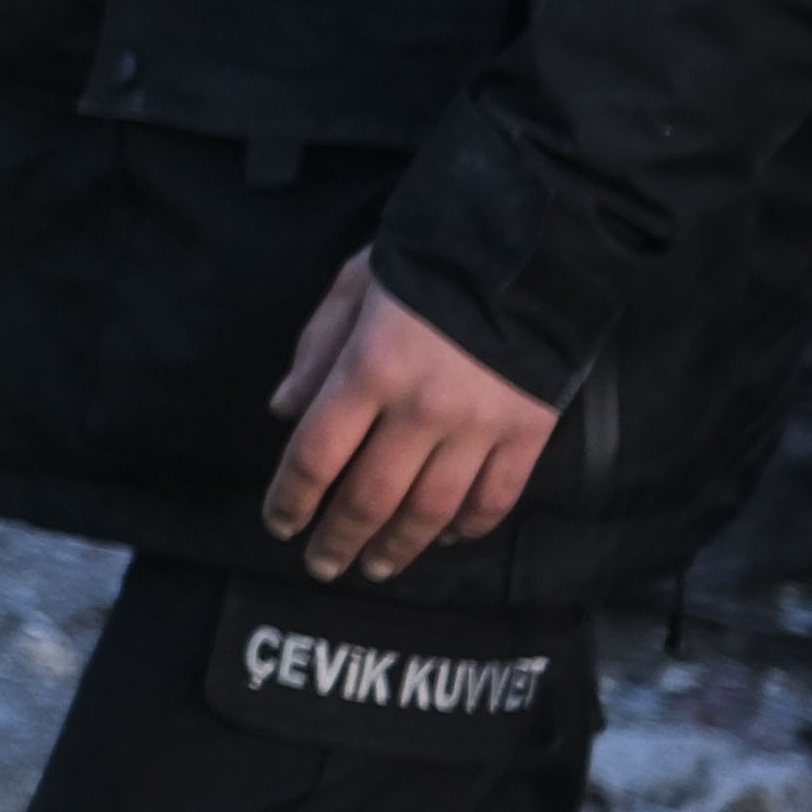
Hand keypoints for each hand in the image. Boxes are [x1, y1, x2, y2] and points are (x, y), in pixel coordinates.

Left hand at [261, 250, 562, 582]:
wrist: (532, 245)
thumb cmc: (427, 261)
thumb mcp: (353, 289)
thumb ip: (316, 353)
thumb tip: (285, 413)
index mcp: (369, 370)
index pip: (316, 456)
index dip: (292, 500)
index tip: (280, 525)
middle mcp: (422, 408)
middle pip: (370, 496)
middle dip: (339, 539)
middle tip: (323, 566)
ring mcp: (480, 425)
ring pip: (432, 510)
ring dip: (399, 546)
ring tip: (376, 566)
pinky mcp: (530, 431)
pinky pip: (495, 497)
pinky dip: (469, 526)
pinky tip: (447, 538)